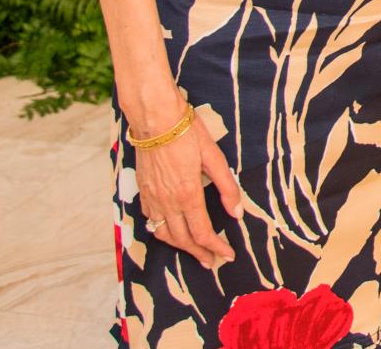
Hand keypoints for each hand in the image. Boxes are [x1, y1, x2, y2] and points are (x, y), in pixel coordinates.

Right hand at [132, 99, 241, 269]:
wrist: (155, 119)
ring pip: (164, 234)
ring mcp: (152, 198)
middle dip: (199, 254)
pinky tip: (171, 230)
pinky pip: (151, 220)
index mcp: (187, 194)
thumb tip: (237, 212)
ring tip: (194, 252)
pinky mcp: (143, 191)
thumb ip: (227, 187)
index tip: (227, 255)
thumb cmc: (187, 133)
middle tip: (212, 262)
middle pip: (183, 239)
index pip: (203, 233)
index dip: (216, 248)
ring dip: (180, 247)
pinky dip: (162, 231)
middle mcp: (167, 201)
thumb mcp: (214, 157)